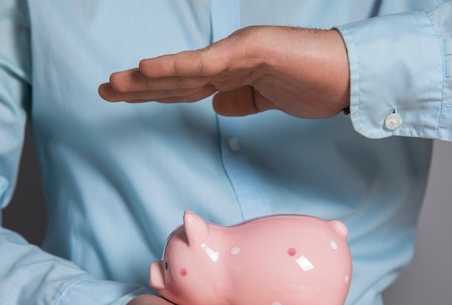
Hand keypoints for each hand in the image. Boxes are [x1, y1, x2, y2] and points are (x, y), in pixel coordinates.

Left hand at [98, 26, 349, 118]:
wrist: (347, 75)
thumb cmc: (313, 85)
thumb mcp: (268, 100)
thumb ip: (241, 101)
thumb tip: (216, 106)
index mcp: (231, 75)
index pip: (184, 86)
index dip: (153, 92)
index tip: (125, 97)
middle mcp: (227, 61)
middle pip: (175, 78)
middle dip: (138, 86)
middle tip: (104, 89)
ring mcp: (237, 53)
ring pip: (182, 70)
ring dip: (145, 78)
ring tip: (113, 84)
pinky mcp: (250, 51)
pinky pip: (205, 64)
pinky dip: (175, 67)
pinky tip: (146, 70)